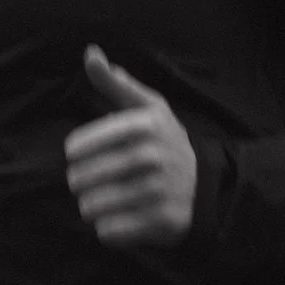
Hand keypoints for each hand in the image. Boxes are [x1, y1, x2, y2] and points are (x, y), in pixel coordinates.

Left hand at [65, 45, 197, 247]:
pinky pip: (107, 231)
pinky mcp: (158, 222)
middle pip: (80, 180)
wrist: (207, 185)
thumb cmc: (165, 142)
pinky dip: (109, 228)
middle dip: (83, 183)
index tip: (85, 155)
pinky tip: (124, 216)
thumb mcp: (147, 107)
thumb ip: (115, 83)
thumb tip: (90, 53)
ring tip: (110, 198)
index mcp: (143, 125)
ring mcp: (156, 191)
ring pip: (90, 208)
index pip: (79, 146)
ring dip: (93, 207)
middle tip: (98, 180)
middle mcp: (151, 156)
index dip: (77, 154)